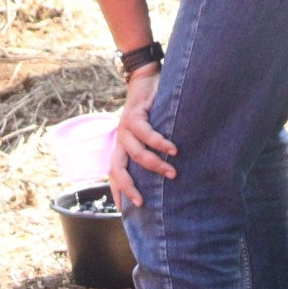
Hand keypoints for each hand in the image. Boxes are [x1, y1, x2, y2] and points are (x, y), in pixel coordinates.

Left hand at [107, 65, 175, 209]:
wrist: (146, 77)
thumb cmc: (152, 110)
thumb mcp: (148, 133)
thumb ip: (151, 150)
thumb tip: (166, 173)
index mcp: (121, 145)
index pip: (114, 173)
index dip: (118, 191)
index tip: (125, 210)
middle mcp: (120, 139)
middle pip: (117, 169)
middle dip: (128, 188)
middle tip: (142, 202)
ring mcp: (125, 127)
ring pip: (136, 153)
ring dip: (155, 165)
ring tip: (172, 173)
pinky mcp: (135, 114)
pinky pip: (146, 133)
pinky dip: (159, 143)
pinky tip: (173, 150)